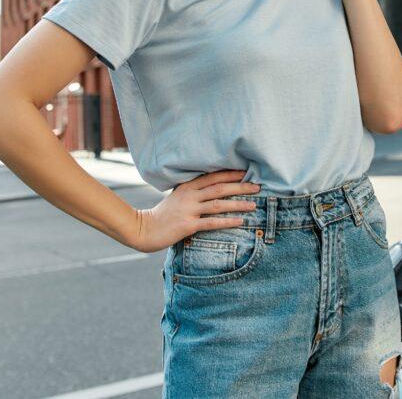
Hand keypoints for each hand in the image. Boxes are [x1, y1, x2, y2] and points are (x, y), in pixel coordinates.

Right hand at [125, 169, 261, 253]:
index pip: (213, 176)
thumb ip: (194, 191)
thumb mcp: (178, 196)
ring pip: (218, 204)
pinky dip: (227, 221)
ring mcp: (189, 210)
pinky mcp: (188, 225)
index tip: (247, 171)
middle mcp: (189, 195)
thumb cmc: (164, 214)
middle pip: (220, 187)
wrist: (144, 229)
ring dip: (238, 204)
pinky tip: (240, 221)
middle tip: (257, 186)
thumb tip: (215, 187)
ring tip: (253, 204)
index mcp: (187, 186)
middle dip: (240, 186)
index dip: (231, 173)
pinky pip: (212, 222)